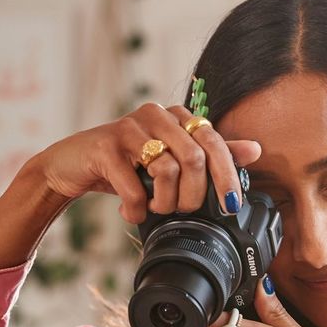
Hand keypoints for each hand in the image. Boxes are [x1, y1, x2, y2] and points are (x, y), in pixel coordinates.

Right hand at [32, 103, 260, 223]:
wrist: (72, 166)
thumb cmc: (125, 164)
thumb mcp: (169, 161)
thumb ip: (209, 154)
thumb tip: (254, 149)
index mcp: (176, 116)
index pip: (214, 142)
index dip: (226, 176)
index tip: (231, 207)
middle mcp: (155, 114)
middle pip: (194, 157)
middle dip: (193, 195)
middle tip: (181, 210)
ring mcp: (128, 128)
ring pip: (167, 170)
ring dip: (164, 202)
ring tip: (154, 209)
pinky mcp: (105, 147)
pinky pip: (134, 186)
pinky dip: (136, 208)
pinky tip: (130, 212)